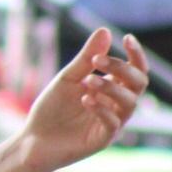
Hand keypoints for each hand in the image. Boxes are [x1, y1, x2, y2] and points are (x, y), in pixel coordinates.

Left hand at [19, 29, 148, 171]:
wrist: (33, 138)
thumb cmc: (52, 107)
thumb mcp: (68, 78)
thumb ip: (87, 58)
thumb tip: (105, 31)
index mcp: (112, 88)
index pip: (135, 70)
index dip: (136, 55)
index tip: (126, 38)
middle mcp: (116, 104)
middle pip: (138, 84)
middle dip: (122, 69)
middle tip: (98, 60)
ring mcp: (112, 123)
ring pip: (130, 103)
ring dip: (111, 88)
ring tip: (88, 80)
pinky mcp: (102, 140)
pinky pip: (113, 124)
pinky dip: (102, 109)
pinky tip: (85, 99)